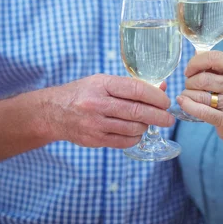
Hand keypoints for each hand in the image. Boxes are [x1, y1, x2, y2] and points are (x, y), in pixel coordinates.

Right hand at [42, 74, 174, 148]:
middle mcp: (98, 104)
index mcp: (102, 84)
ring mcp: (95, 124)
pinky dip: (135, 137)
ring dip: (146, 126)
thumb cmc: (84, 92)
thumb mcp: (104, 81)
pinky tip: (136, 132)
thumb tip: (161, 88)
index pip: (136, 90)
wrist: (54, 112)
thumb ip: (130, 85)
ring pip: (132, 128)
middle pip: (137, 111)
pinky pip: (123, 142)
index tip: (166, 101)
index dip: (155, 96)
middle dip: (158, 116)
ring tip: (149, 122)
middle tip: (169, 118)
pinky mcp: (94, 140)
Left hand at [177, 51, 222, 151]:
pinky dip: (188, 106)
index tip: (188, 70)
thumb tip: (196, 52)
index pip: (214, 57)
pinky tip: (182, 102)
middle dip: (190, 81)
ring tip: (188, 95)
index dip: (195, 62)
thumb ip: (216, 65)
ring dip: (187, 94)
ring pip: (200, 95)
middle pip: (203, 78)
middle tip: (189, 85)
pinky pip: (202, 111)